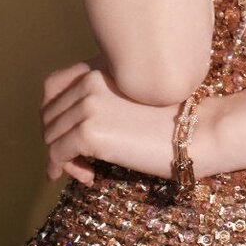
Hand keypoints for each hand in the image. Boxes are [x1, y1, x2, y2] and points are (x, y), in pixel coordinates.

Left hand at [40, 55, 178, 186]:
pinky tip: (89, 177)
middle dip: (58, 139)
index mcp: (99, 69)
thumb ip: (103, 100)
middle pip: (48, 115)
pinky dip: (65, 169)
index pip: (52, 85)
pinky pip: (57, 154)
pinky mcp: (88, 132)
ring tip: (87, 169)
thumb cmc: (174, 121)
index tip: (63, 133)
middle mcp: (89, 81)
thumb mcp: (132, 98)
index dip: (51, 112)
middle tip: (80, 160)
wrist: (197, 131)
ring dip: (63, 157)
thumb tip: (70, 130)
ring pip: (50, 136)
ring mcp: (88, 105)